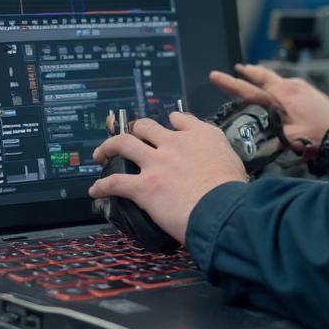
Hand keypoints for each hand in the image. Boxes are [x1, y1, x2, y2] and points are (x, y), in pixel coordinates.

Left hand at [89, 112, 246, 244]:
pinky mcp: (144, 187)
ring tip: (100, 154)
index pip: (179, 120)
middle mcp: (174, 143)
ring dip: (107, 147)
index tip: (166, 126)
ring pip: (123, 144)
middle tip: (125, 137)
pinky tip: (96, 189)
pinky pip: (116, 182)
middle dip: (132, 130)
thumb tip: (212, 153)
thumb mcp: (232, 157)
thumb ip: (218, 149)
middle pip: (144, 126)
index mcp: (198, 136)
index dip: (169, 123)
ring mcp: (156, 164)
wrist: (223, 208)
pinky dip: (102, 185)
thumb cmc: (232, 189)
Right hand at [209, 63, 328, 146]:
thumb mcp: (290, 139)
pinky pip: (289, 87)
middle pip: (265, 77)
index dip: (232, 83)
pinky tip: (279, 94)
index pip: (251, 88)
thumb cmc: (320, 137)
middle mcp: (293, 86)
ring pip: (277, 81)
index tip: (215, 75)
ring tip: (255, 75)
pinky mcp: (312, 95)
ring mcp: (304, 89)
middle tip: (237, 68)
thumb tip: (252, 144)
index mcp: (284, 94)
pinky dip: (277, 86)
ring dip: (264, 79)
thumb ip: (270, 138)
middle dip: (250, 73)